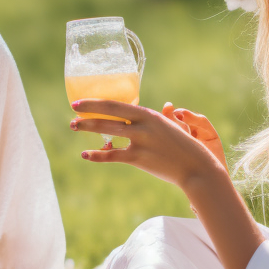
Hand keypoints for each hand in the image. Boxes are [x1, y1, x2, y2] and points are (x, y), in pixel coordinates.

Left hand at [70, 100, 228, 191]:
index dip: (97, 102)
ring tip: (72, 126)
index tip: (82, 100)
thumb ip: (161, 118)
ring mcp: (141, 141)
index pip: (117, 104)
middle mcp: (143, 124)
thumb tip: (165, 107)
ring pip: (108, 131)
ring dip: (88, 127)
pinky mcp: (139, 158)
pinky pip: (113, 155)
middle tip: (73, 110)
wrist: (196, 167)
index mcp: (149, 114)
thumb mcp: (172, 127)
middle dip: (88, 111)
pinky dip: (97, 155)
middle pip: (109, 114)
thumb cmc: (185, 147)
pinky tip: (85, 154)